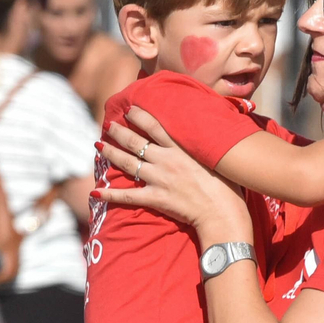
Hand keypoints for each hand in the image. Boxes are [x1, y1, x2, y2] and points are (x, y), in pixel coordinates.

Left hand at [95, 106, 252, 242]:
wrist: (222, 212)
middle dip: (119, 132)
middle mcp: (166, 160)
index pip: (155, 126)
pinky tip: (95, 192)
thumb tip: (210, 135)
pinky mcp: (156, 198)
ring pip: (128, 163)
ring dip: (110, 153)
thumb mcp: (219, 159)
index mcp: (182, 149)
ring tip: (98, 145)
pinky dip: (110, 195)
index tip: (130, 110)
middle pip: (136, 142)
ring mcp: (159, 179)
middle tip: (109, 125)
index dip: (140, 116)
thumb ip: (207, 147)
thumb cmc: (228, 187)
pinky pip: (127, 196)